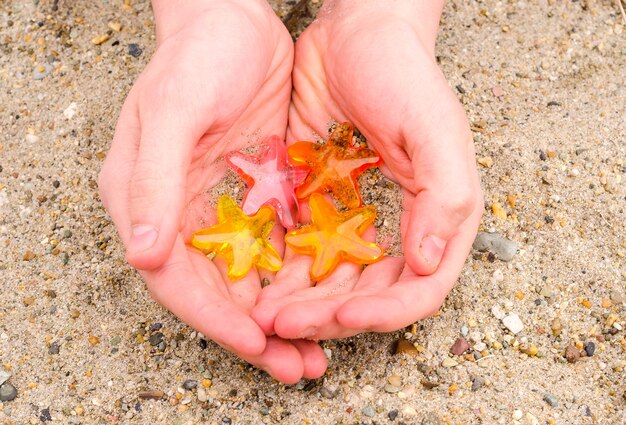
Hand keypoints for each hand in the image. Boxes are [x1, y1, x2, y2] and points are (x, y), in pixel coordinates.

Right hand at [98, 0, 325, 382]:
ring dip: (281, 317)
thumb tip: (145, 254)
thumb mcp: (173, 110)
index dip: (215, 318)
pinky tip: (327, 299)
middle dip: (255, 334)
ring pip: (247, 280)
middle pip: (214, 293)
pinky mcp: (251, 197)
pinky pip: (273, 249)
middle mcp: (177, 214)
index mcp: (146, 201)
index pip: (175, 279)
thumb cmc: (197, 58)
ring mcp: (216, 208)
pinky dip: (296, 280)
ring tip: (317, 351)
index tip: (256, 344)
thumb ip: (155, 181)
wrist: (232, 21)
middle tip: (297, 368)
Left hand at [252, 0, 483, 339]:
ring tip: (264, 316)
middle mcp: (400, 226)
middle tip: (287, 326)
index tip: (344, 314)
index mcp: (437, 216)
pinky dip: (282, 274)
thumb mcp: (434, 128)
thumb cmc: (402, 74)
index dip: (386, 311)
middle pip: (370, 294)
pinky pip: (302, 251)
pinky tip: (256, 285)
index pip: (420, 287)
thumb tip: (430, 264)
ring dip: (301, 304)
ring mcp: (358, 219)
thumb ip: (445, 196)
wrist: (355, 34)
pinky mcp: (321, 206)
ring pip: (332, 282)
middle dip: (330, 316)